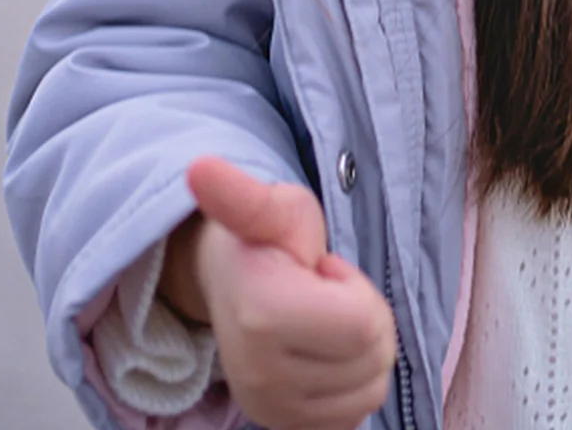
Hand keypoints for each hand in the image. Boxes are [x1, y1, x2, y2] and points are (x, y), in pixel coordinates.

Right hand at [179, 156, 395, 429]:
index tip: (321, 270)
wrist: (228, 284)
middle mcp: (261, 375)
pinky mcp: (283, 427)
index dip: (355, 287)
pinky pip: (356, 414)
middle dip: (362, 314)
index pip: (366, 325)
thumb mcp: (270, 207)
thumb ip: (242, 194)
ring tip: (320, 318)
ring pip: (370, 387)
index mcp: (262, 316)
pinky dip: (351, 380)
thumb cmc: (264, 239)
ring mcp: (269, 409)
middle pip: (373, 356)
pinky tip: (321, 350)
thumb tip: (198, 168)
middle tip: (321, 292)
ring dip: (358, 347)